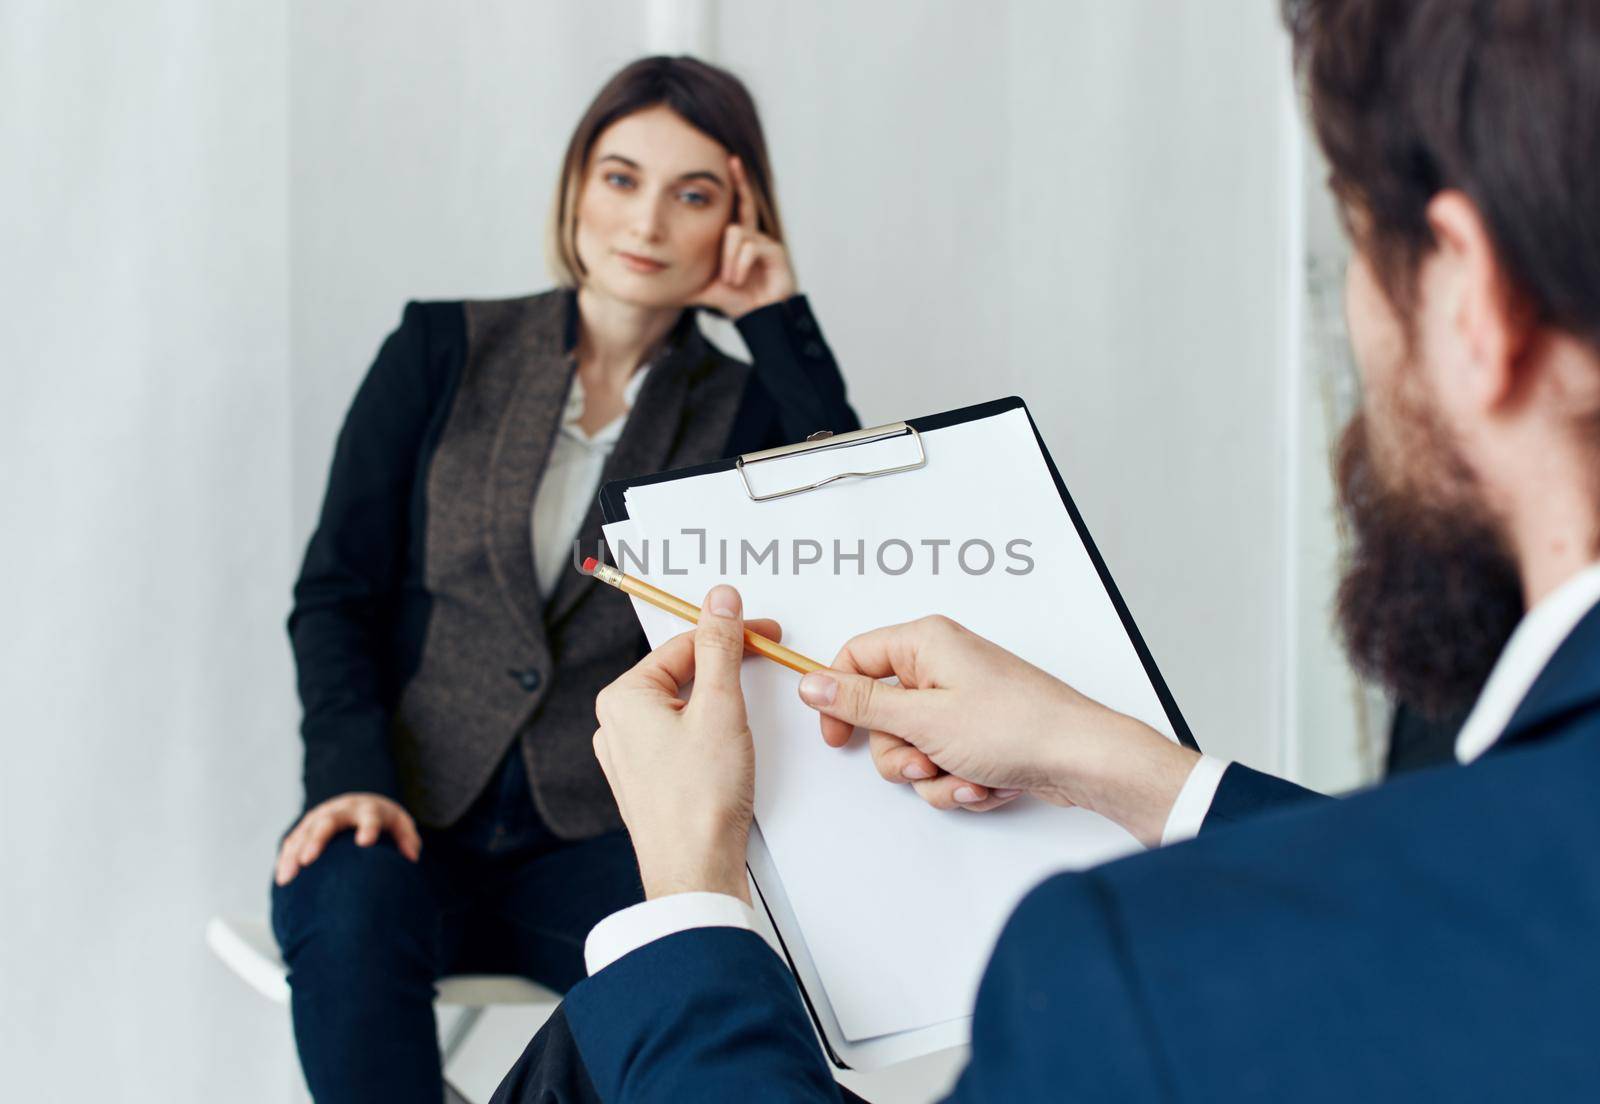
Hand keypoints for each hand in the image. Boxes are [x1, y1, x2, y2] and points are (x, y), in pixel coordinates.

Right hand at [274, 791, 420, 885]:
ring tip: (286, 878)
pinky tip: (282, 877)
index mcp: (368, 809)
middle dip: (317, 840)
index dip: (369, 828)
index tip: (365, 843)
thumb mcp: (399, 825)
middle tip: (308, 860)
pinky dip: (286, 857)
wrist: (358, 804)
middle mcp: (342, 810)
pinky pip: (293, 840)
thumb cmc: (383, 821)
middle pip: (328, 822)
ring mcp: (321, 816)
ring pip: (304, 832)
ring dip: (293, 853)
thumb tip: (412, 857)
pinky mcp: (306, 827)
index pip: (370, 816)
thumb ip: (408, 839)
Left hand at [592, 585, 781, 903]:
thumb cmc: (699, 801)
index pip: (684, 644)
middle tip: (762, 664)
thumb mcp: (720, 707)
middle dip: (724, 669)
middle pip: (681, 673)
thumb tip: (719, 601)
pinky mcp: (647, 781)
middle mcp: (616, 723)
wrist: (694, 871)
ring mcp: (628, 756)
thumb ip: (720, 647)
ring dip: (719, 703)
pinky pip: (679, 738)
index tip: (764, 632)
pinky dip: (708, 733)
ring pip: (682, 707)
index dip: (731, 634)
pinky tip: (729, 750)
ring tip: (746, 718)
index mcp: (623, 697)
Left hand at [688, 155, 796, 318]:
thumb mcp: (703, 286)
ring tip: (729, 280)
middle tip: (731, 160)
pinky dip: (739, 264)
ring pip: (737, 233)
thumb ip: (686, 278)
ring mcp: (766, 244)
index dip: (733, 185)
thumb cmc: (735, 302)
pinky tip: (738, 280)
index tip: (726, 161)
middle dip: (739, 181)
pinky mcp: (776, 253)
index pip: (734, 207)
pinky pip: (750, 247)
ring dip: (728, 259)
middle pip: (744, 203)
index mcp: (737, 240)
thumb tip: (658, 284)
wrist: (759, 319)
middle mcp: (753, 237)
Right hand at [797, 616, 1198, 845]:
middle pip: (883, 715)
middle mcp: (943, 664)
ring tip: (968, 775)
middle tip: (927, 761)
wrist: (1083, 759)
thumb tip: (812, 684)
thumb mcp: (924, 718)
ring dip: (935, 776)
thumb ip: (862, 704)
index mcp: (925, 642)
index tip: (838, 736)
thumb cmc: (1017, 726)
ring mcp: (963, 701)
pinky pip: (945, 764)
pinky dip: (961, 782)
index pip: (855, 658)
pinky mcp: (979, 734)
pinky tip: (988, 782)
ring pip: (913, 748)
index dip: (839, 698)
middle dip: (903, 754)